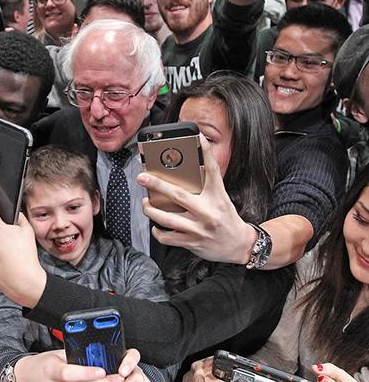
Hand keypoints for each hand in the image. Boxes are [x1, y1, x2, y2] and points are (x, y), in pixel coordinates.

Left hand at [137, 135, 254, 263]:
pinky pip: (168, 237)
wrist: (239, 245)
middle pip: (179, 195)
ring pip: (167, 219)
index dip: (206, 152)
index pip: (213, 171)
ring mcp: (199, 228)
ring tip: (145, 203)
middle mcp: (207, 211)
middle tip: (142, 177)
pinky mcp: (192, 242)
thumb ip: (206, 186)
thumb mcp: (220, 198)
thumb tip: (186, 171)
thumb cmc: (226, 218)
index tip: (198, 136)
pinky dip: (158, 232)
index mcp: (217, 197)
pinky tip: (155, 226)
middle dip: (157, 185)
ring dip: (151, 210)